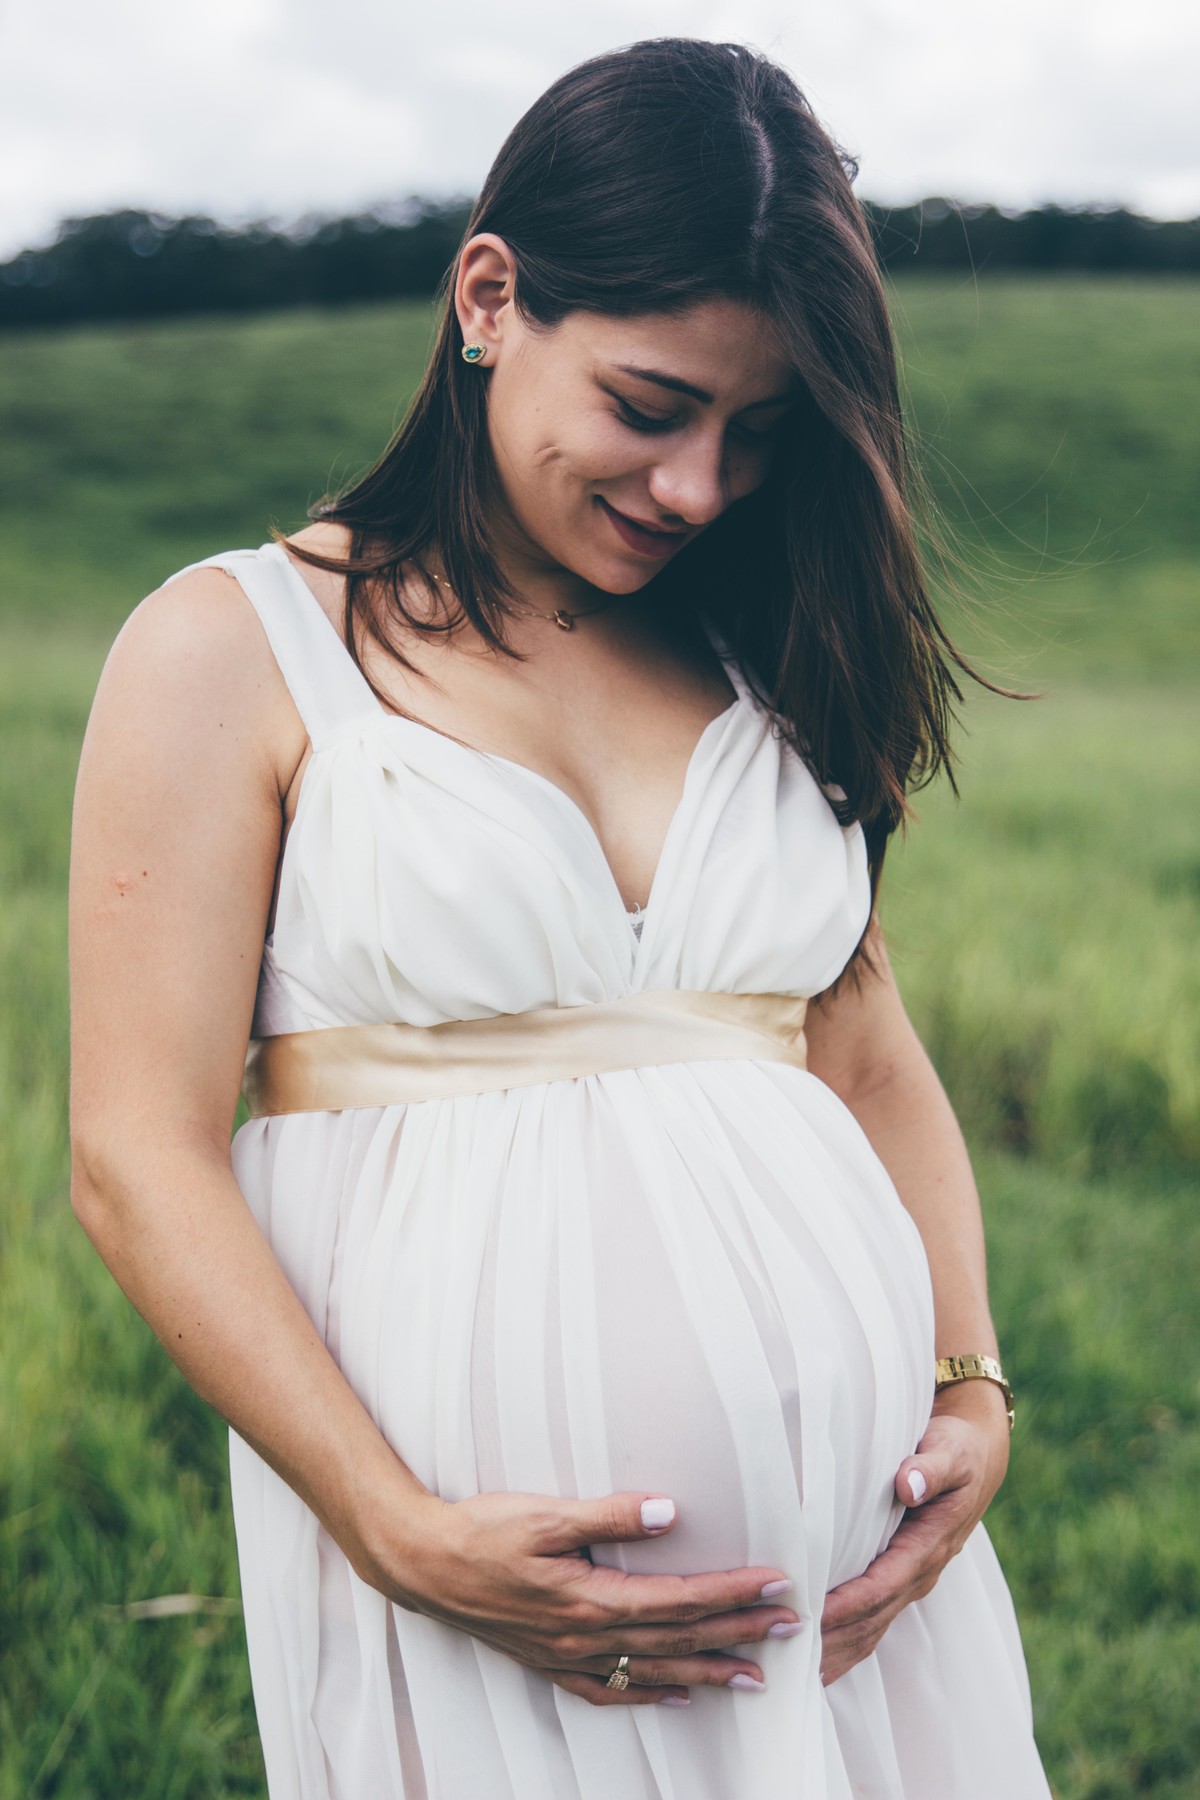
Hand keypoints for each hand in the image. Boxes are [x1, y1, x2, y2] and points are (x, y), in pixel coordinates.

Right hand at [371, 1488, 804, 1705]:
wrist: (422, 1564)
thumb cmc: (482, 1530)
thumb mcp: (546, 1513)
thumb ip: (611, 1514)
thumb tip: (672, 1513)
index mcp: (590, 1599)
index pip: (680, 1598)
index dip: (732, 1592)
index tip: (778, 1585)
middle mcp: (586, 1637)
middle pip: (677, 1637)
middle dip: (738, 1633)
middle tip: (791, 1630)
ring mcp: (567, 1655)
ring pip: (652, 1670)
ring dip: (708, 1671)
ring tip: (755, 1678)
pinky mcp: (549, 1660)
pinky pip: (609, 1689)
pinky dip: (647, 1693)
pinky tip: (675, 1694)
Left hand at [819, 1379, 1011, 1685]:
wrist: (976, 1460)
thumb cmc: (957, 1451)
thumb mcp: (950, 1451)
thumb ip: (930, 1467)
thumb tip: (909, 1484)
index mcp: (929, 1546)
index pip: (881, 1585)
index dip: (846, 1604)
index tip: (809, 1617)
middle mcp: (920, 1574)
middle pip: (871, 1620)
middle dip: (831, 1642)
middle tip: (786, 1657)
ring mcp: (910, 1582)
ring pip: (870, 1630)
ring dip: (835, 1654)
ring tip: (792, 1675)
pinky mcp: (899, 1581)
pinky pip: (871, 1622)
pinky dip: (843, 1646)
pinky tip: (815, 1664)